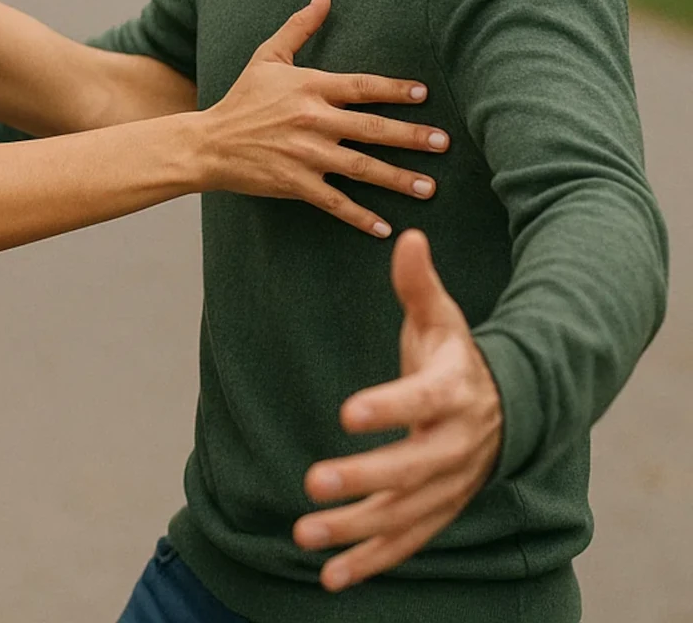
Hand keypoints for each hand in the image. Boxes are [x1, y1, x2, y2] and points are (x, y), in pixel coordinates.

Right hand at [198, 0, 448, 235]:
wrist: (207, 144)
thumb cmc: (241, 99)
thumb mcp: (267, 57)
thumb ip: (300, 26)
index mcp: (309, 88)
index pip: (361, 87)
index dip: (394, 90)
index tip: (424, 95)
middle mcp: (312, 120)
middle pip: (371, 128)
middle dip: (411, 136)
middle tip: (443, 143)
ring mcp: (304, 155)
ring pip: (361, 168)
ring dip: (398, 179)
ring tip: (429, 187)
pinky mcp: (295, 184)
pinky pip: (335, 202)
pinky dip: (360, 216)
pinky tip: (384, 227)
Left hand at [294, 230, 502, 589]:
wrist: (510, 407)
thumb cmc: (459, 356)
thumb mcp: (443, 318)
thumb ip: (418, 284)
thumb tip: (408, 235)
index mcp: (455, 392)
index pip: (421, 401)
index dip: (387, 406)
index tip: (346, 411)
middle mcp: (457, 445)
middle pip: (411, 468)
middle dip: (363, 479)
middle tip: (311, 482)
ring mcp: (450, 484)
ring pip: (404, 513)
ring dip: (355, 529)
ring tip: (303, 533)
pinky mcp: (438, 511)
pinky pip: (406, 542)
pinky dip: (370, 562)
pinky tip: (329, 578)